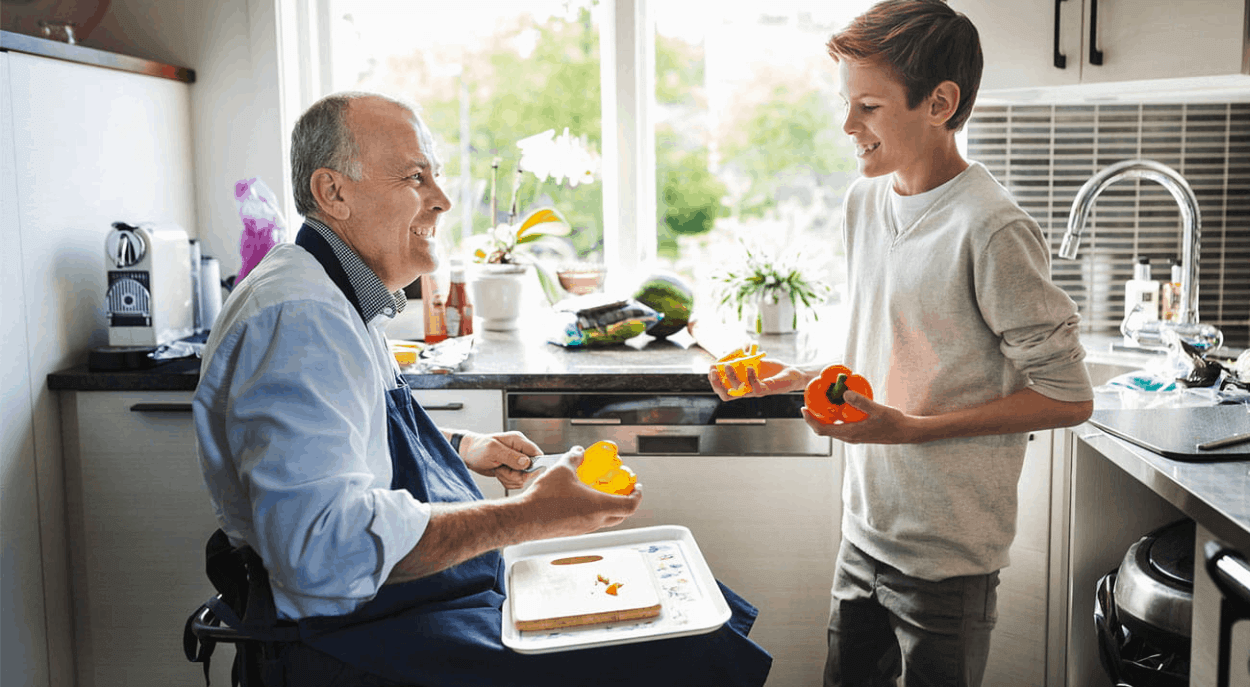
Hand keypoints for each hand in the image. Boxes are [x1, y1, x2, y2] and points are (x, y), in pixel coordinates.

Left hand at [458, 431, 542, 489]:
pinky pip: (516, 482)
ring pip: (523, 479)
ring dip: (509, 478)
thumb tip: (527, 463)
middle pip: (531, 470)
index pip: (537, 454)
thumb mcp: (493, 450)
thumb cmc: (477, 448)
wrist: (467, 455)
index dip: (533, 465)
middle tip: (502, 469)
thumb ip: (511, 456)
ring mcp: (516, 462)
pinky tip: (498, 473)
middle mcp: (520, 451)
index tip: (521, 471)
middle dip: (516, 474)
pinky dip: (506, 482)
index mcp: (518, 441)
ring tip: (498, 470)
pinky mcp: (512, 471)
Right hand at [519, 446, 642, 537]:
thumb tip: (579, 452)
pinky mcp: (573, 531)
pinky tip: (580, 499)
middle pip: (621, 515)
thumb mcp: (562, 470)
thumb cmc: (544, 499)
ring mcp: (584, 528)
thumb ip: (574, 459)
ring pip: (605, 520)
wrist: (525, 518)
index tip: (636, 487)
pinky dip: (593, 512)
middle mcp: (594, 521)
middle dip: (625, 502)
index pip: (630, 505)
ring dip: (608, 507)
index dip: (637, 496)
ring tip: (600, 492)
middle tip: (623, 490)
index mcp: (598, 507)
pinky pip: (590, 522)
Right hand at [707, 357, 806, 400]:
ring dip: (731, 378)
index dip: (714, 382)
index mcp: (741, 386)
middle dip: (717, 384)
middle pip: (726, 395)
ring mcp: (756, 392)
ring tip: (728, 365)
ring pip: (739, 392)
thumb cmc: (771, 368)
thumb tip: (728, 352)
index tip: (711, 369)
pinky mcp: (767, 390)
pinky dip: (750, 377)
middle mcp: (746, 392)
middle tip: (713, 372)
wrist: (791, 372)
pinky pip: (755, 388)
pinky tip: (749, 367)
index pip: (722, 390)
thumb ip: (740, 357)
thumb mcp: (752, 360)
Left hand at [801, 391, 917, 443]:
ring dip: (824, 418)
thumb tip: (845, 393)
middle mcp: (849, 437)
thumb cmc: (893, 422)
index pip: (822, 429)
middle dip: (814, 417)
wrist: (905, 432)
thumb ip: (861, 402)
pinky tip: (839, 406)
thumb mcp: (878, 410)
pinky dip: (834, 418)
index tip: (803, 408)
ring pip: (832, 428)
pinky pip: (840, 426)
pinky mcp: (858, 433)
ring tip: (820, 403)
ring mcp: (853, 436)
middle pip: (824, 429)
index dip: (810, 420)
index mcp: (850, 433)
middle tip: (809, 402)